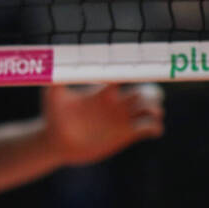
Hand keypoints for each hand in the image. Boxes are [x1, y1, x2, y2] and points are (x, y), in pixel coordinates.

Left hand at [43, 82, 163, 165]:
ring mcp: (122, 120)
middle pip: (144, 92)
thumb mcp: (52, 96)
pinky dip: (155, 127)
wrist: (57, 142)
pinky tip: (149, 129)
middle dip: (151, 93)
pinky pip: (149, 128)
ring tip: (148, 114)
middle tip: (143, 99)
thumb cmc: (54, 116)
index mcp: (102, 92)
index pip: (124, 77)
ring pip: (150, 109)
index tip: (137, 73)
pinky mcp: (126, 135)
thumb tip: (53, 64)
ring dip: (156, 109)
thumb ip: (56, 80)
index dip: (133, 74)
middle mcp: (115, 104)